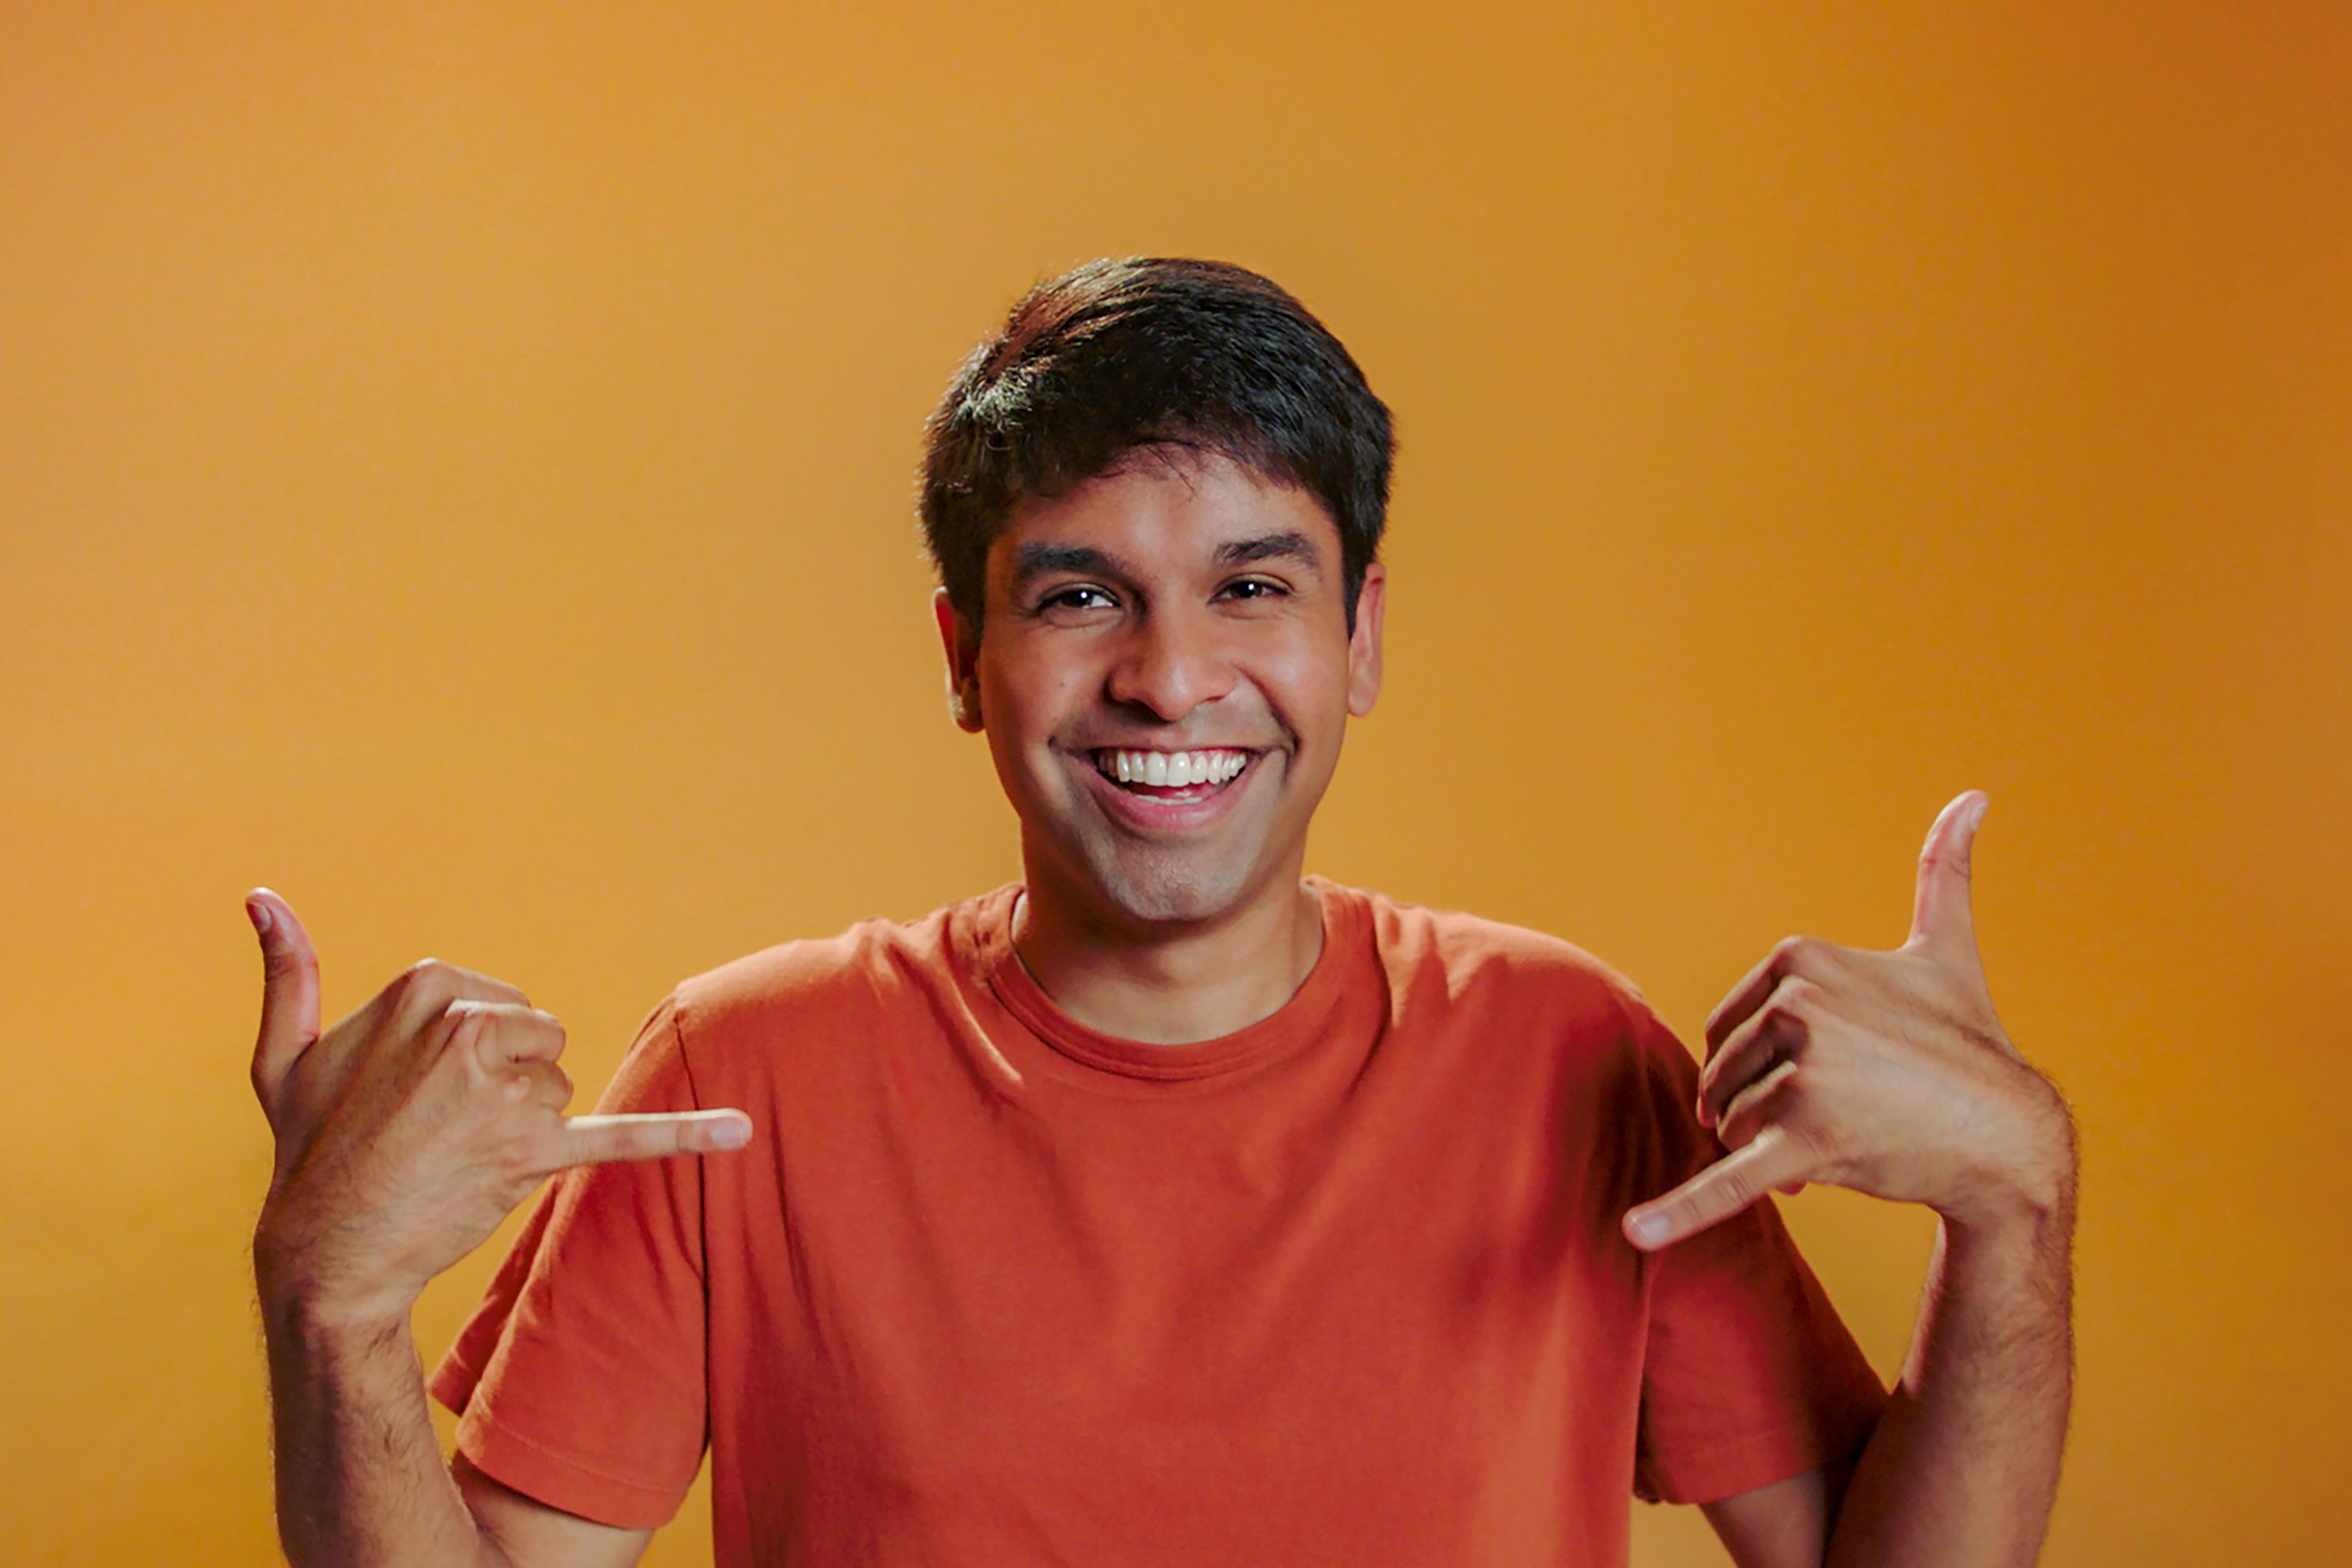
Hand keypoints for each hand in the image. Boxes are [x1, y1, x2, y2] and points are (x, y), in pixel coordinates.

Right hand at [245, 889, 751, 1325]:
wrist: (325, 1248)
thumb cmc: (308, 1149)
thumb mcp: (283, 1055)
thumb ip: (287, 972)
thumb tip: (260, 897)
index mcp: (429, 986)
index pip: (500, 1005)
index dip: (466, 1054)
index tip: (415, 1093)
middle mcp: (471, 1026)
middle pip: (538, 1040)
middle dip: (502, 1084)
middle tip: (437, 1130)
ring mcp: (505, 1090)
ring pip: (558, 1090)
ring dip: (522, 1125)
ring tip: (458, 1156)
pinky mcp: (536, 1150)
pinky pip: (625, 1135)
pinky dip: (687, 1135)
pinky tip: (743, 1131)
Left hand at [1623, 792, 2072, 1251]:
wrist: (2009, 1136)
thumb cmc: (1968, 1043)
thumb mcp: (1947, 949)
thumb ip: (1943, 871)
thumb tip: (1974, 795)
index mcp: (1800, 960)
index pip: (1731, 1030)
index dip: (1769, 1067)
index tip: (1831, 1077)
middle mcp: (1795, 1006)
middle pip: (1727, 1079)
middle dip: (1765, 1113)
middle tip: (1840, 1120)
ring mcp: (1801, 1072)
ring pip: (1734, 1128)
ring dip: (1772, 1153)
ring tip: (1843, 1147)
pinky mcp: (1806, 1140)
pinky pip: (1728, 1181)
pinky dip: (1678, 1211)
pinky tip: (1635, 1234)